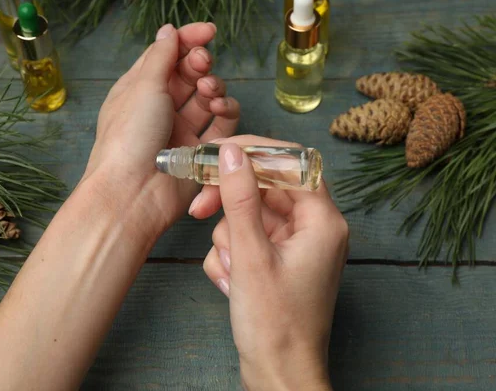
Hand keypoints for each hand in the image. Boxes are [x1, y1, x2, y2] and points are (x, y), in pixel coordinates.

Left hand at [83, 23, 238, 240]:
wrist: (132, 193)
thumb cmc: (128, 138)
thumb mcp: (142, 86)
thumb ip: (161, 56)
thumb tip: (168, 31)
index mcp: (138, 90)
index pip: (166, 56)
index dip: (187, 40)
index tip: (208, 32)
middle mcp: (159, 109)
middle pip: (189, 76)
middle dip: (200, 64)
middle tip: (202, 64)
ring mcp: (180, 131)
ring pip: (207, 99)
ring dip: (213, 88)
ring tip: (209, 92)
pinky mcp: (199, 151)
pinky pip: (221, 126)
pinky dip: (225, 112)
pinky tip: (220, 108)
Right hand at [191, 136, 348, 389]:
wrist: (278, 376)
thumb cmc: (275, 325)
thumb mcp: (251, 255)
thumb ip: (240, 198)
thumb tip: (232, 153)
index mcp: (322, 221)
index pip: (290, 162)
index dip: (253, 152)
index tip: (217, 153)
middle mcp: (313, 228)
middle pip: (264, 189)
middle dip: (230, 205)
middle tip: (199, 209)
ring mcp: (294, 246)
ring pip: (249, 216)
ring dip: (229, 240)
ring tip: (231, 273)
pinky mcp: (277, 261)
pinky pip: (246, 240)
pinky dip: (231, 256)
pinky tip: (231, 284)